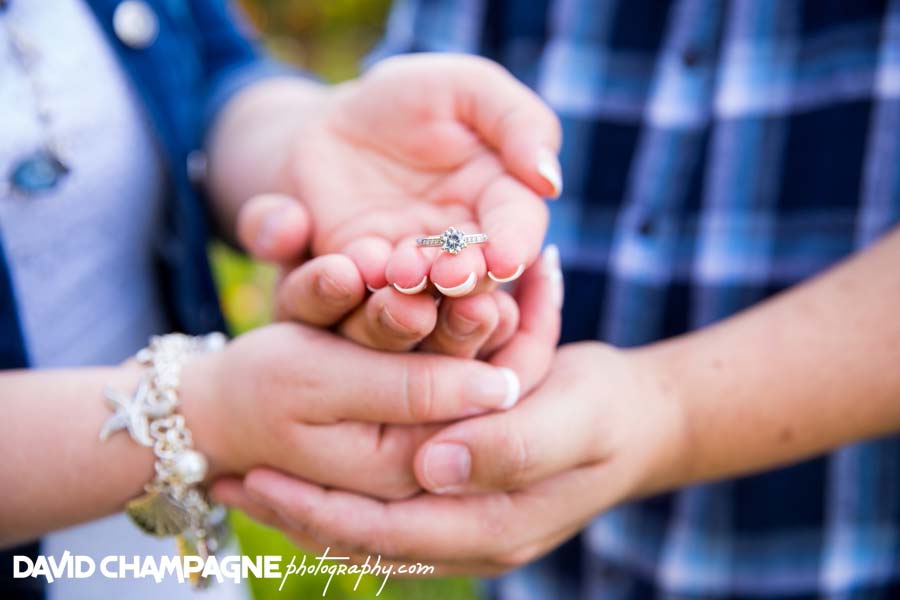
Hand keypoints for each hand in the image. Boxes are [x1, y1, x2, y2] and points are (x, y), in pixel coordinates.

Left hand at [213, 342, 686, 574]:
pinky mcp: (464, 501)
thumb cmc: (609, 408)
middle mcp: (473, 538)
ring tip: (244, 479)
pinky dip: (340, 497)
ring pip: (369, 531)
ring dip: (306, 508)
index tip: (256, 479)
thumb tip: (432, 466)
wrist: (642, 421)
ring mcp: (467, 526)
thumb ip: (511, 444)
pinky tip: (304, 474)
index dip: (318, 509)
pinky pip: (388, 511)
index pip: (388, 530)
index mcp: (497, 523)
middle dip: (293, 513)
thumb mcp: (573, 414)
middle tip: (225, 480)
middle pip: (366, 540)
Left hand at [233, 53, 561, 295]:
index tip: (506, 258)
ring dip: (416, 285)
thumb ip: (518, 123)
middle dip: (466, 276)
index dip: (515, 244)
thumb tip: (549, 181)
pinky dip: (363, 277)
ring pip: (423, 288)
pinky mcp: (361, 268)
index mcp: (500, 200)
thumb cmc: (413, 97)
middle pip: (475, 272)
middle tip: (452, 275)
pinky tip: (362, 267)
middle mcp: (461, 243)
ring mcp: (411, 262)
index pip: (518, 227)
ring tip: (405, 272)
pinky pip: (363, 280)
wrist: (334, 118)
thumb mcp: (468, 87)